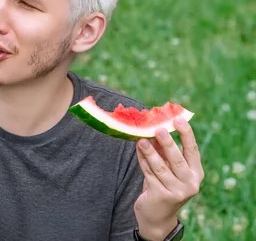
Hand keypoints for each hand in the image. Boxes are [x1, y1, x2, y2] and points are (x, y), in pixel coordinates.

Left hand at [134, 116, 203, 239]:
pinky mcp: (161, 196)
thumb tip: (155, 128)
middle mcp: (190, 183)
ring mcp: (177, 192)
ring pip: (160, 167)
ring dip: (149, 151)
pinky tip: (138, 150)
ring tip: (141, 139)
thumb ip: (165, 152)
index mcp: (196, 173)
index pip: (193, 151)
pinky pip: (149, 174)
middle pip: (177, 159)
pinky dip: (142, 161)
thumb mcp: (169, 169)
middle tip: (158, 129)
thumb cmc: (164, 185)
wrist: (157, 215)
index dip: (186, 134)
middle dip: (167, 143)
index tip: (178, 120)